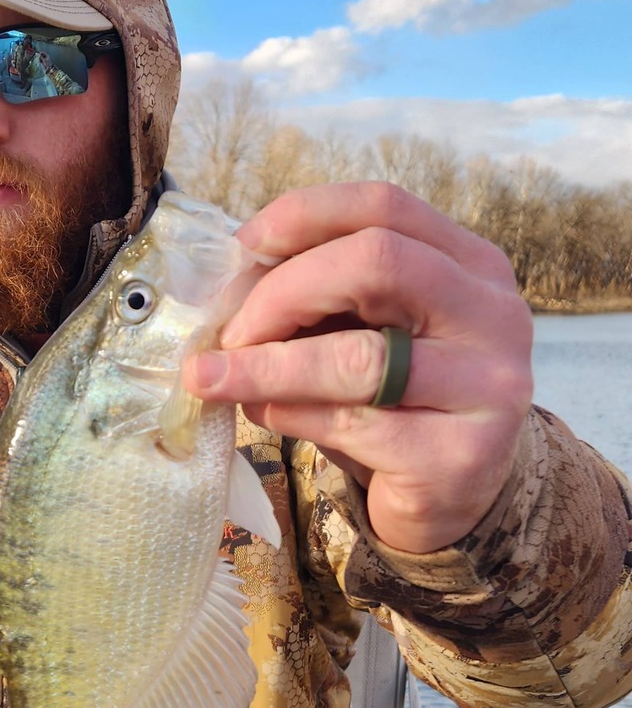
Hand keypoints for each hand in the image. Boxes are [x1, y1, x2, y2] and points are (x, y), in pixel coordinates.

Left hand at [183, 182, 534, 554]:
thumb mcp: (364, 332)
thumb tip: (229, 286)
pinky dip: (289, 413)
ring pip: (359, 356)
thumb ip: (318, 300)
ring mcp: (487, 388)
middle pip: (377, 262)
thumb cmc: (396, 403)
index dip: (305, 215)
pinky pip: (351, 422)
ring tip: (214, 378)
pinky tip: (264, 414)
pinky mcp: (459, 456)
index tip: (244, 246)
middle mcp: (493, 316)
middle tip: (229, 330)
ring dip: (266, 364)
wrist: (450, 500)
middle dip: (283, 291)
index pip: (385, 206)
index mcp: (471, 265)